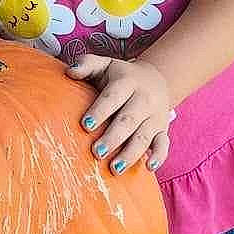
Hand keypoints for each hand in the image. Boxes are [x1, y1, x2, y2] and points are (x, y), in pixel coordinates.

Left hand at [68, 54, 172, 173]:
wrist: (155, 80)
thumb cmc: (120, 77)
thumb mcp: (105, 65)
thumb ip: (87, 64)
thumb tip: (70, 71)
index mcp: (127, 82)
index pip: (114, 96)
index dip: (101, 110)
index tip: (86, 125)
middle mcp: (144, 99)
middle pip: (129, 120)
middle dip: (113, 137)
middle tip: (96, 152)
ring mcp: (155, 116)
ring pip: (144, 136)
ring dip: (130, 153)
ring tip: (114, 168)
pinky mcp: (162, 130)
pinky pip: (164, 144)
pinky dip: (159, 156)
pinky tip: (148, 167)